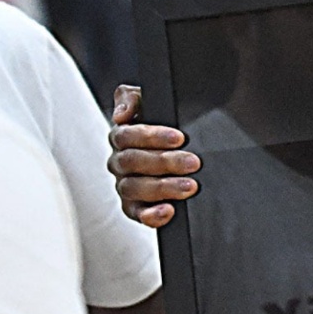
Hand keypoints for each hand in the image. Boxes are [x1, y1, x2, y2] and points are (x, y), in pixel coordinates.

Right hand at [107, 85, 200, 226]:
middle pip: (132, 163)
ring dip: (162, 188)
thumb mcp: (149, 101)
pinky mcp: (133, 206)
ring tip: (189, 186)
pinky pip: (136, 213)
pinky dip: (150, 215)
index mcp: (121, 136)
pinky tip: (169, 211)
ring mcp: (125, 184)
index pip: (127, 135)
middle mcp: (119, 161)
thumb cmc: (161, 120)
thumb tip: (121, 114)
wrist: (178, 145)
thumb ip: (132, 98)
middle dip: (165, 162)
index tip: (179, 138)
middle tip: (192, 162)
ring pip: (134, 188)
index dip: (152, 137)